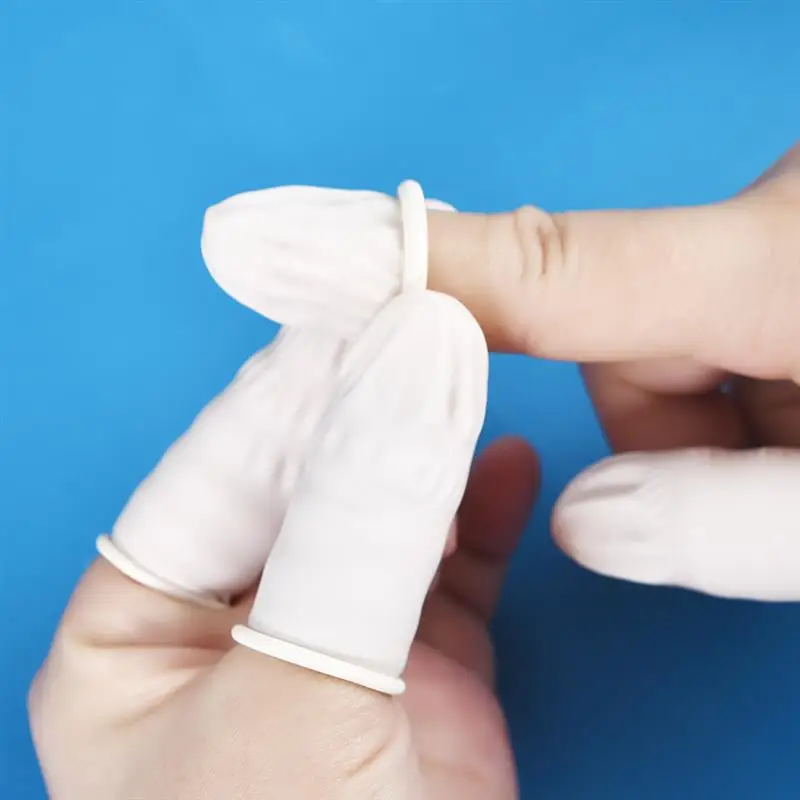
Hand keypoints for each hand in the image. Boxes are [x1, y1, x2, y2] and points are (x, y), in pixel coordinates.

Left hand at [30, 293, 537, 799]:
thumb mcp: (300, 704)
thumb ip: (352, 536)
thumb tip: (403, 380)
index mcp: (136, 635)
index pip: (213, 474)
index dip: (288, 394)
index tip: (358, 318)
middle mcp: (230, 622)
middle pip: (300, 481)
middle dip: (364, 407)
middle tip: (423, 325)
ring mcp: (330, 636)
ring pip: (380, 509)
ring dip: (427, 446)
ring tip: (465, 372)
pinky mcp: (419, 662)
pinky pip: (450, 562)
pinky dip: (481, 510)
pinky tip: (507, 462)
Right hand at [428, 142, 799, 599]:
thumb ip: (727, 527)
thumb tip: (585, 525)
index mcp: (783, 266)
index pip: (557, 270)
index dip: (424, 274)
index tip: (304, 261)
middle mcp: (767, 221)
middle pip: (613, 333)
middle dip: (653, 434)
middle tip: (751, 502)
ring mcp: (773, 232)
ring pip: (656, 342)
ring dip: (695, 431)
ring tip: (788, 478)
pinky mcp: (780, 252)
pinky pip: (703, 334)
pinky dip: (730, 406)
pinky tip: (794, 437)